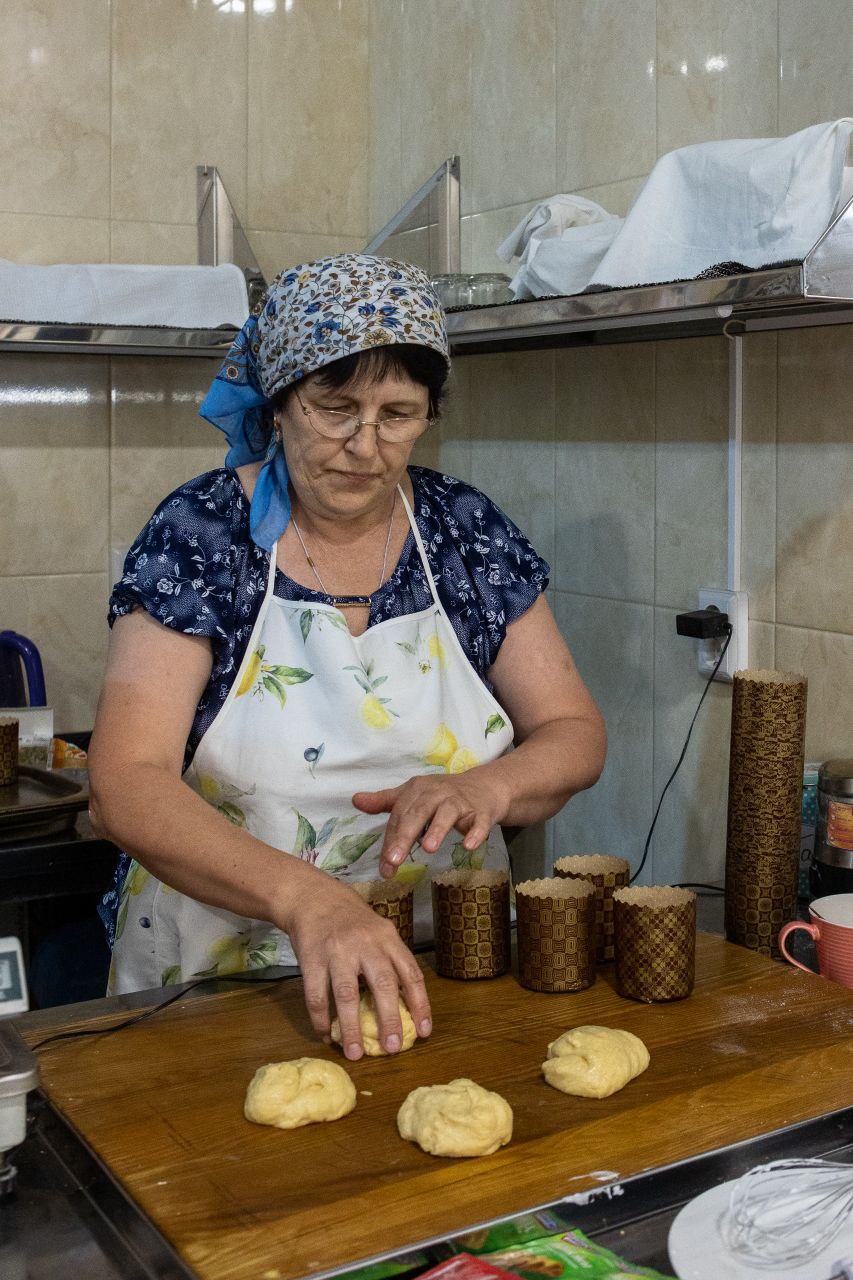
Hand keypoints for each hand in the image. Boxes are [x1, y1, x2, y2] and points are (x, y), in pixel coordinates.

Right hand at [280, 873, 431, 1061]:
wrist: (312, 897)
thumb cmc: (351, 921)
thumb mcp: (378, 931)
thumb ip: (390, 960)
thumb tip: (405, 1005)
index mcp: (388, 938)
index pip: (411, 973)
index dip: (420, 1004)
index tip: (423, 1032)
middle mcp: (366, 944)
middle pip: (383, 985)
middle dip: (390, 1019)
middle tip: (393, 1048)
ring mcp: (337, 951)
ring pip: (348, 995)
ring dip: (352, 1028)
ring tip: (356, 1054)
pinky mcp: (312, 959)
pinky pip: (317, 995)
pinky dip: (321, 1019)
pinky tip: (326, 1035)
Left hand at [353, 769, 508, 878]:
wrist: (484, 787)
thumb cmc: (442, 795)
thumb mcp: (412, 796)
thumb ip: (384, 801)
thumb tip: (355, 799)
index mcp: (417, 790)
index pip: (399, 817)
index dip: (391, 841)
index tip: (384, 867)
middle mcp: (437, 793)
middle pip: (418, 813)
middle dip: (405, 836)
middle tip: (395, 859)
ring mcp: (460, 801)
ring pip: (447, 813)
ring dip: (438, 829)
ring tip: (428, 848)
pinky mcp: (481, 812)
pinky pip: (479, 822)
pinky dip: (476, 832)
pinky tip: (469, 846)